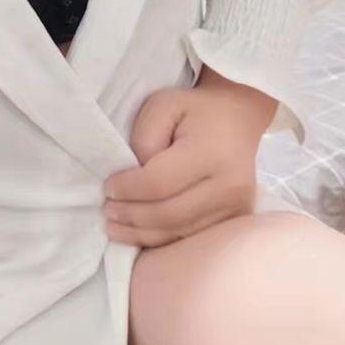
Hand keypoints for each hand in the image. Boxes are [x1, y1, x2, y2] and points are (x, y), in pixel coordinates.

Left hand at [102, 84, 264, 247]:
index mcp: (211, 152)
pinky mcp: (235, 220)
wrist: (236, 120)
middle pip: (169, 213)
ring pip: (179, 231)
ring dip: (142, 233)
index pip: (159, 182)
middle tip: (107, 210)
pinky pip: (191, 237)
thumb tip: (135, 176)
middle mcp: (230, 185)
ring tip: (115, 226)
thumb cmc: (194, 111)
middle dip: (132, 216)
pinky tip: (138, 233)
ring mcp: (236, 207)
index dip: (128, 189)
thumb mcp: (162, 105)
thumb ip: (145, 138)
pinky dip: (160, 238)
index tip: (107, 187)